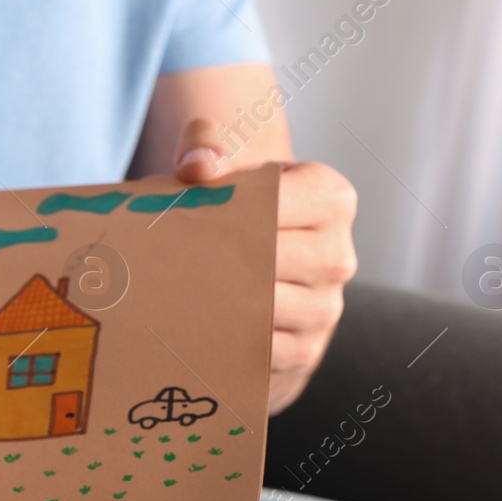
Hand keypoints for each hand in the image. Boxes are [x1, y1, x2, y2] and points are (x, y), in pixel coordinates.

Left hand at [173, 119, 357, 413]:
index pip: (276, 201)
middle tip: (164, 261)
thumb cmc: (236, 208)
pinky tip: (190, 328)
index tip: (184, 214)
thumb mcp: (225, 166)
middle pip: (268, 259)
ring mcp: (326, 309)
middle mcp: (337, 255)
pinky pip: (260, 351)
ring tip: (170, 293)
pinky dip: (224, 341)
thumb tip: (196, 169)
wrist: (253, 261)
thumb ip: (204, 146)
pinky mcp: (305, 353)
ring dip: (214, 303)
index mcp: (330, 198)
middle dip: (213, 260)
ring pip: (263, 307)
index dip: (226, 210)